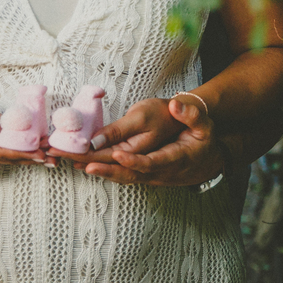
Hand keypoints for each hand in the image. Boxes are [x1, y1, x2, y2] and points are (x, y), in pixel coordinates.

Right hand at [0, 90, 48, 165]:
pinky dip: (27, 141)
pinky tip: (43, 140)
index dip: (18, 154)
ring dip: (32, 151)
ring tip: (53, 152)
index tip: (36, 155)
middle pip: (8, 156)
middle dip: (30, 157)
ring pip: (13, 150)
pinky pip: (12, 140)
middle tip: (52, 157)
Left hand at [76, 97, 225, 186]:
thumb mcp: (204, 126)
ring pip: (122, 177)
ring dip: (99, 171)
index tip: (117, 154)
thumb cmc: (204, 141)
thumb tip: (175, 105)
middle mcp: (160, 173)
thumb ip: (191, 115)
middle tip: (80, 162)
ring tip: (75, 163)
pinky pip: (121, 175)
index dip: (133, 160)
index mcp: (174, 159)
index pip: (151, 162)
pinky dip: (104, 171)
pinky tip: (86, 165)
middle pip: (128, 174)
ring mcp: (151, 177)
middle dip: (103, 169)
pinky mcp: (144, 176)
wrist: (208, 161)